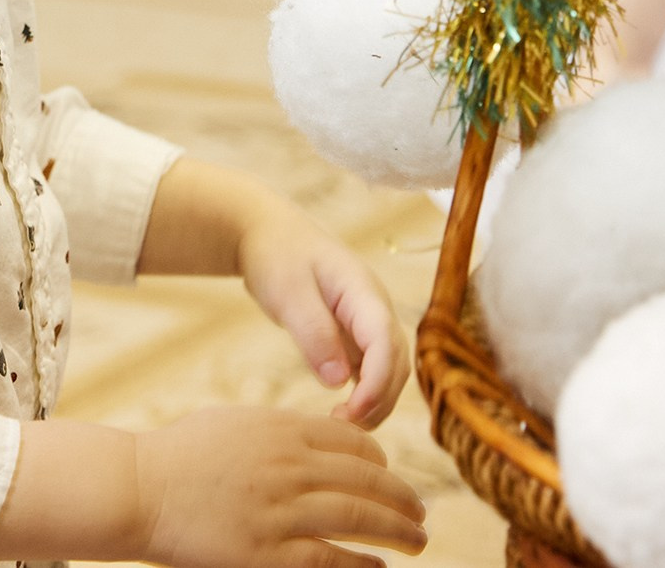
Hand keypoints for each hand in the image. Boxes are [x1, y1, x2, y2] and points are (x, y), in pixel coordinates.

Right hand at [136, 407, 426, 567]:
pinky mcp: (267, 553)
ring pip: (360, 519)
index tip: (390, 480)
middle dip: (402, 499)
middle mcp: (290, 465)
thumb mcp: (236, 422)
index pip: (355, 444)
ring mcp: (281, 510)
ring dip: (397, 531)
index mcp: (283, 428)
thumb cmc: (180, 454)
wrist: (138, 487)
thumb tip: (325, 439)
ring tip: (417, 541)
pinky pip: (330, 559)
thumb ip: (281, 429)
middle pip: (368, 481)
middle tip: (420, 514)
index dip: (381, 465)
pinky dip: (362, 564)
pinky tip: (379, 567)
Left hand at [237, 201, 407, 428]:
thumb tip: (338, 381)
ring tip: (341, 429)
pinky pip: (371, 371)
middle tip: (342, 430)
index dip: (377, 381)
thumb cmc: (276, 256)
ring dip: (375, 402)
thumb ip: (313, 332)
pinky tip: (342, 417)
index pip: (385, 340)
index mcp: (363, 290)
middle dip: (379, 399)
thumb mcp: (288, 291)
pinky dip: (364, 396)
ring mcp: (368, 322)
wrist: (267, 233)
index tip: (353, 412)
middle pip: (396, 362)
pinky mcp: (355, 335)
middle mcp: (374, 308)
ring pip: (389, 371)